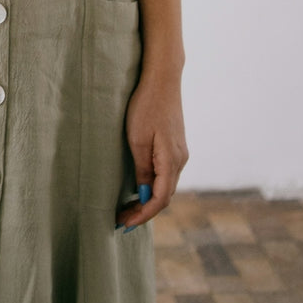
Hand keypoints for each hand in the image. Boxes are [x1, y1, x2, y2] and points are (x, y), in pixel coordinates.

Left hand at [116, 71, 188, 229]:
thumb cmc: (146, 106)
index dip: (142, 215)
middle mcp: (180, 161)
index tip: (124, 224)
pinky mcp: (175, 146)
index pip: (159, 200)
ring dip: (148, 200)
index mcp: (172, 162)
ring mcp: (180, 153)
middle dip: (143, 211)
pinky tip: (139, 188)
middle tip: (121, 220)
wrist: (162, 79)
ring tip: (127, 208)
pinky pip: (166, 174)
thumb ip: (143, 169)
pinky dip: (153, 187)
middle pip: (164, 196)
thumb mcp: (138, 139)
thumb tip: (144, 195)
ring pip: (166, 186)